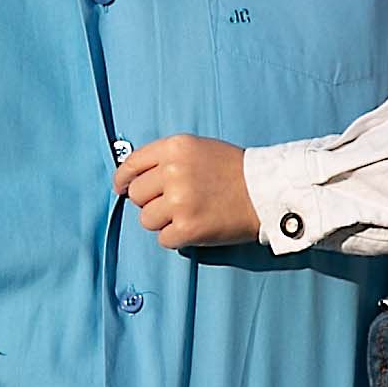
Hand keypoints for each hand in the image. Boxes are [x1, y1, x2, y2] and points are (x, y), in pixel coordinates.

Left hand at [117, 136, 258, 246]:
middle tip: (173, 203)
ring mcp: (180, 201)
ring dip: (163, 221)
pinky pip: (163, 239)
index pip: (131, 165)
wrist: (266, 191)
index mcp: (174, 148)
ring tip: (187, 214)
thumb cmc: (233, 170)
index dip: (123, 179)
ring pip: (146, 219)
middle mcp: (173, 172)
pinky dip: (176, 238)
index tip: (121, 188)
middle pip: (136, 195)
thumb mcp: (198, 149)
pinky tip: (194, 227)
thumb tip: (130, 178)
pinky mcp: (188, 228)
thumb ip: (165, 159)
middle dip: (150, 201)